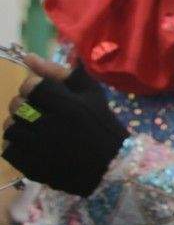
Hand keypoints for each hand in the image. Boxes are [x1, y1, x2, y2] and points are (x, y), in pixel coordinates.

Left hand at [3, 65, 128, 197]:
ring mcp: (40, 149)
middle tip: (42, 114)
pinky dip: (18, 147)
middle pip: (16, 106)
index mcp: (67, 105)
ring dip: (20, 127)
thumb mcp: (90, 94)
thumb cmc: (101, 125)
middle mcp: (51, 125)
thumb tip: (28, 57)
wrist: (111, 166)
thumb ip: (58, 73)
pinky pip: (8, 150)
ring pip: (10, 128)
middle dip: (26, 106)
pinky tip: (34, 147)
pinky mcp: (33, 167)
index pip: (30, 86)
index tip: (47, 96)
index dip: (34, 88)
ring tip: (37, 131)